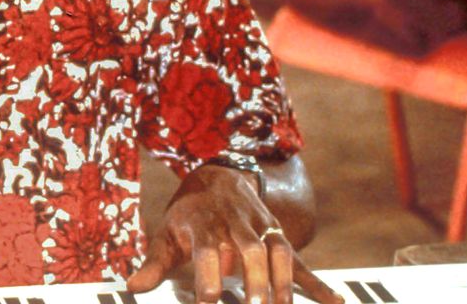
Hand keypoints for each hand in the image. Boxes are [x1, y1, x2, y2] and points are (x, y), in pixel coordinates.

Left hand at [126, 165, 342, 303]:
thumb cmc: (190, 214)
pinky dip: (316, 281)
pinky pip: (299, 258)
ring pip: (278, 251)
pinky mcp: (278, 235)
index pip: (207, 252)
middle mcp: (235, 224)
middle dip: (255, 281)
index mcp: (204, 225)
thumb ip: (154, 264)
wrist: (218, 175)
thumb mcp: (167, 234)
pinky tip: (334, 302)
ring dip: (283, 281)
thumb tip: (132, 288)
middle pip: (249, 251)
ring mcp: (260, 227)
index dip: (207, 278)